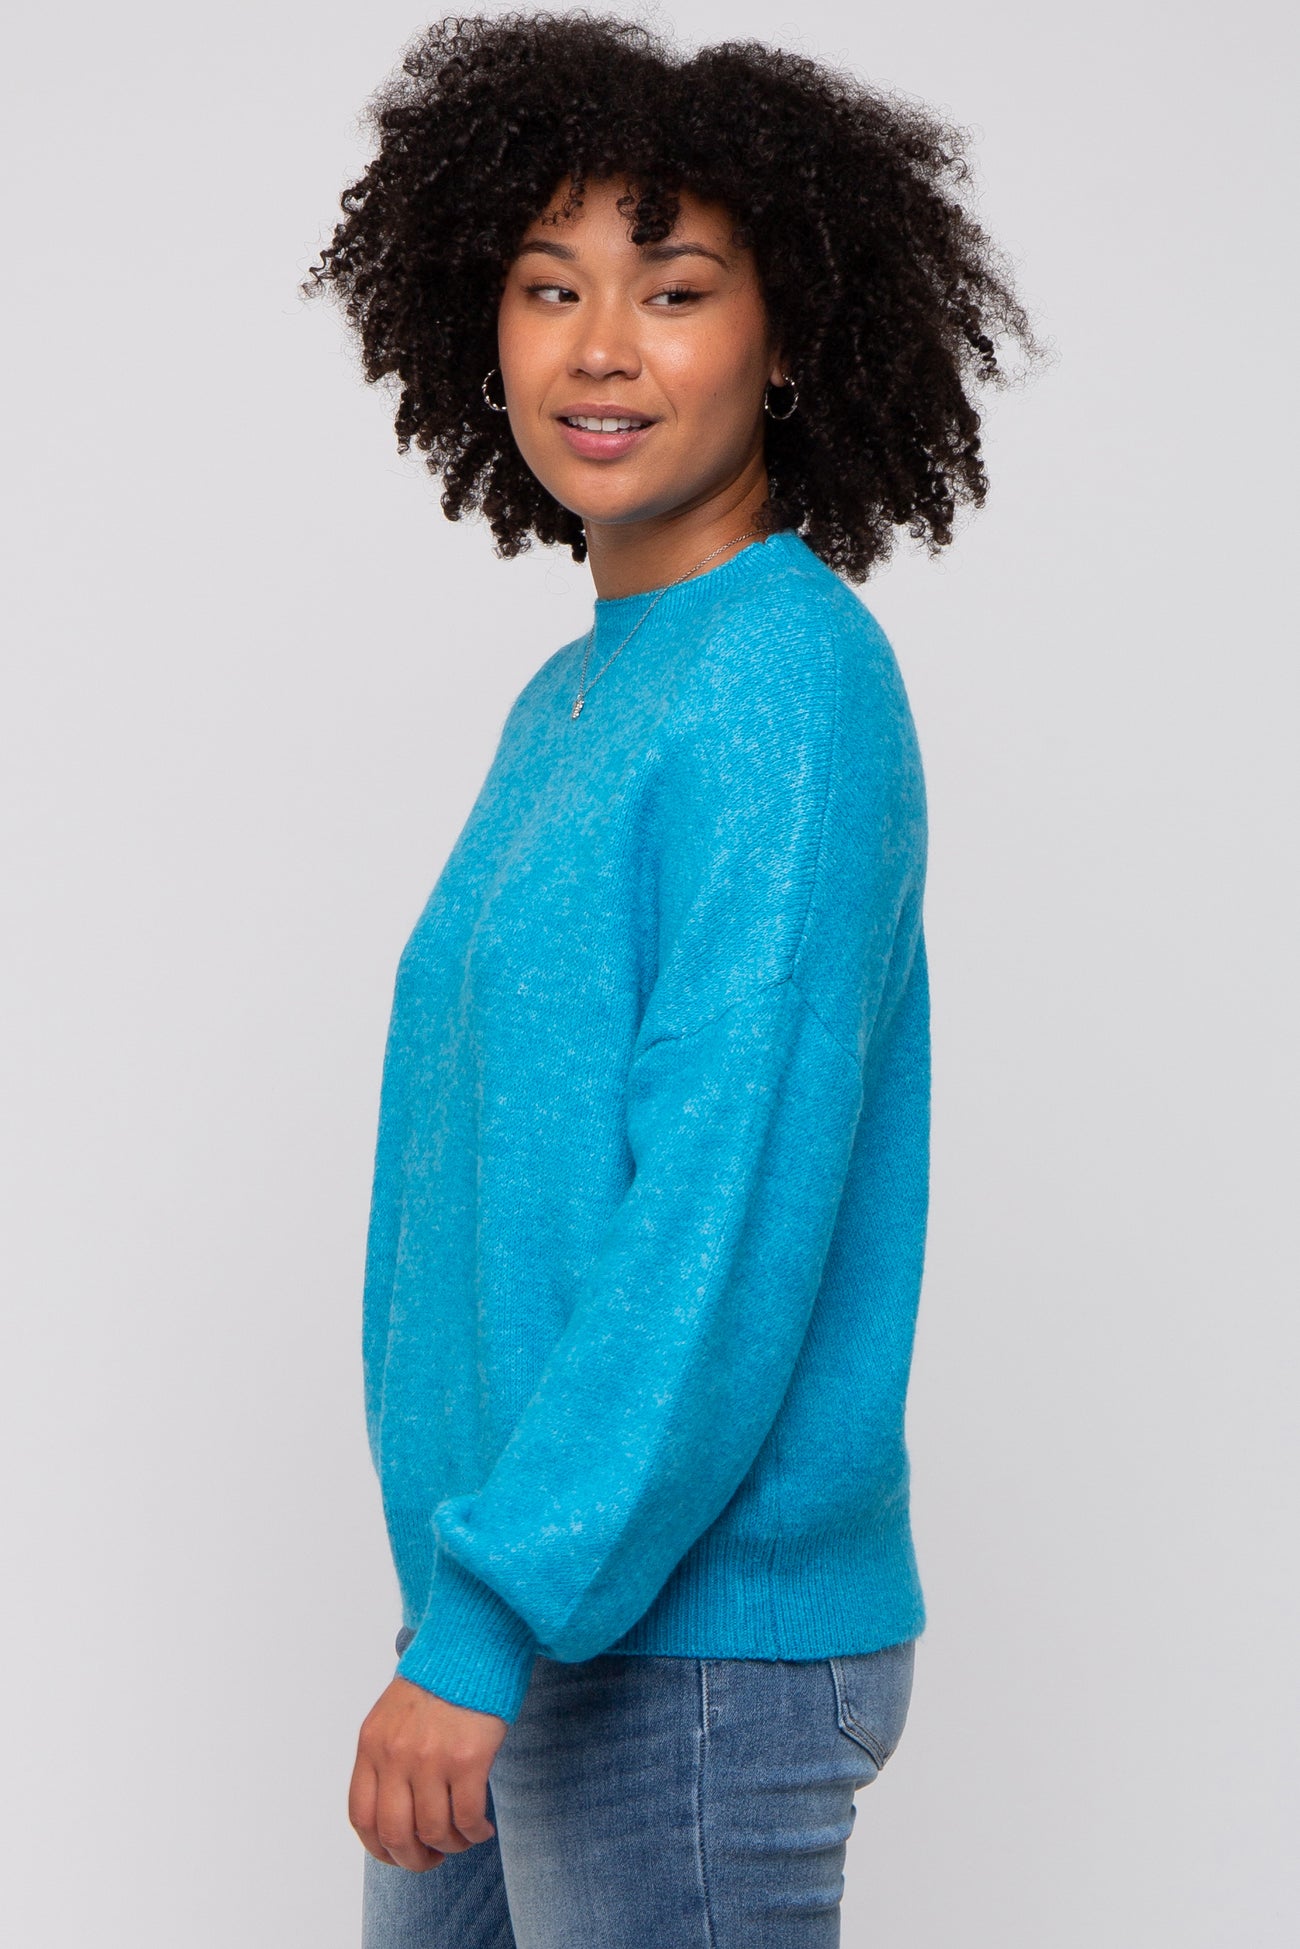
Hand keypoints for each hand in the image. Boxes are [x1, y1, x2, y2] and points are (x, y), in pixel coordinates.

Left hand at [349, 1675, 508, 1871]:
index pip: (362, 1817)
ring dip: (451, 1846)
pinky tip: (482, 1828)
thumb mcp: (394, 1715)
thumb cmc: (437, 1681)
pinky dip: (475, 1833)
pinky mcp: (468, 1758)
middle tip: (432, 1858)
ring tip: (463, 1838)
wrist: (471, 1644)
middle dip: (414, 1859)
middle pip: (395, 1833)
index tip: (399, 1854)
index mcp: (372, 1744)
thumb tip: (393, 1815)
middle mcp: (396, 1754)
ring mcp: (431, 1757)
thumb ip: (386, 1758)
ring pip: (434, 1831)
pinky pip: (467, 1817)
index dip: (379, 1848)